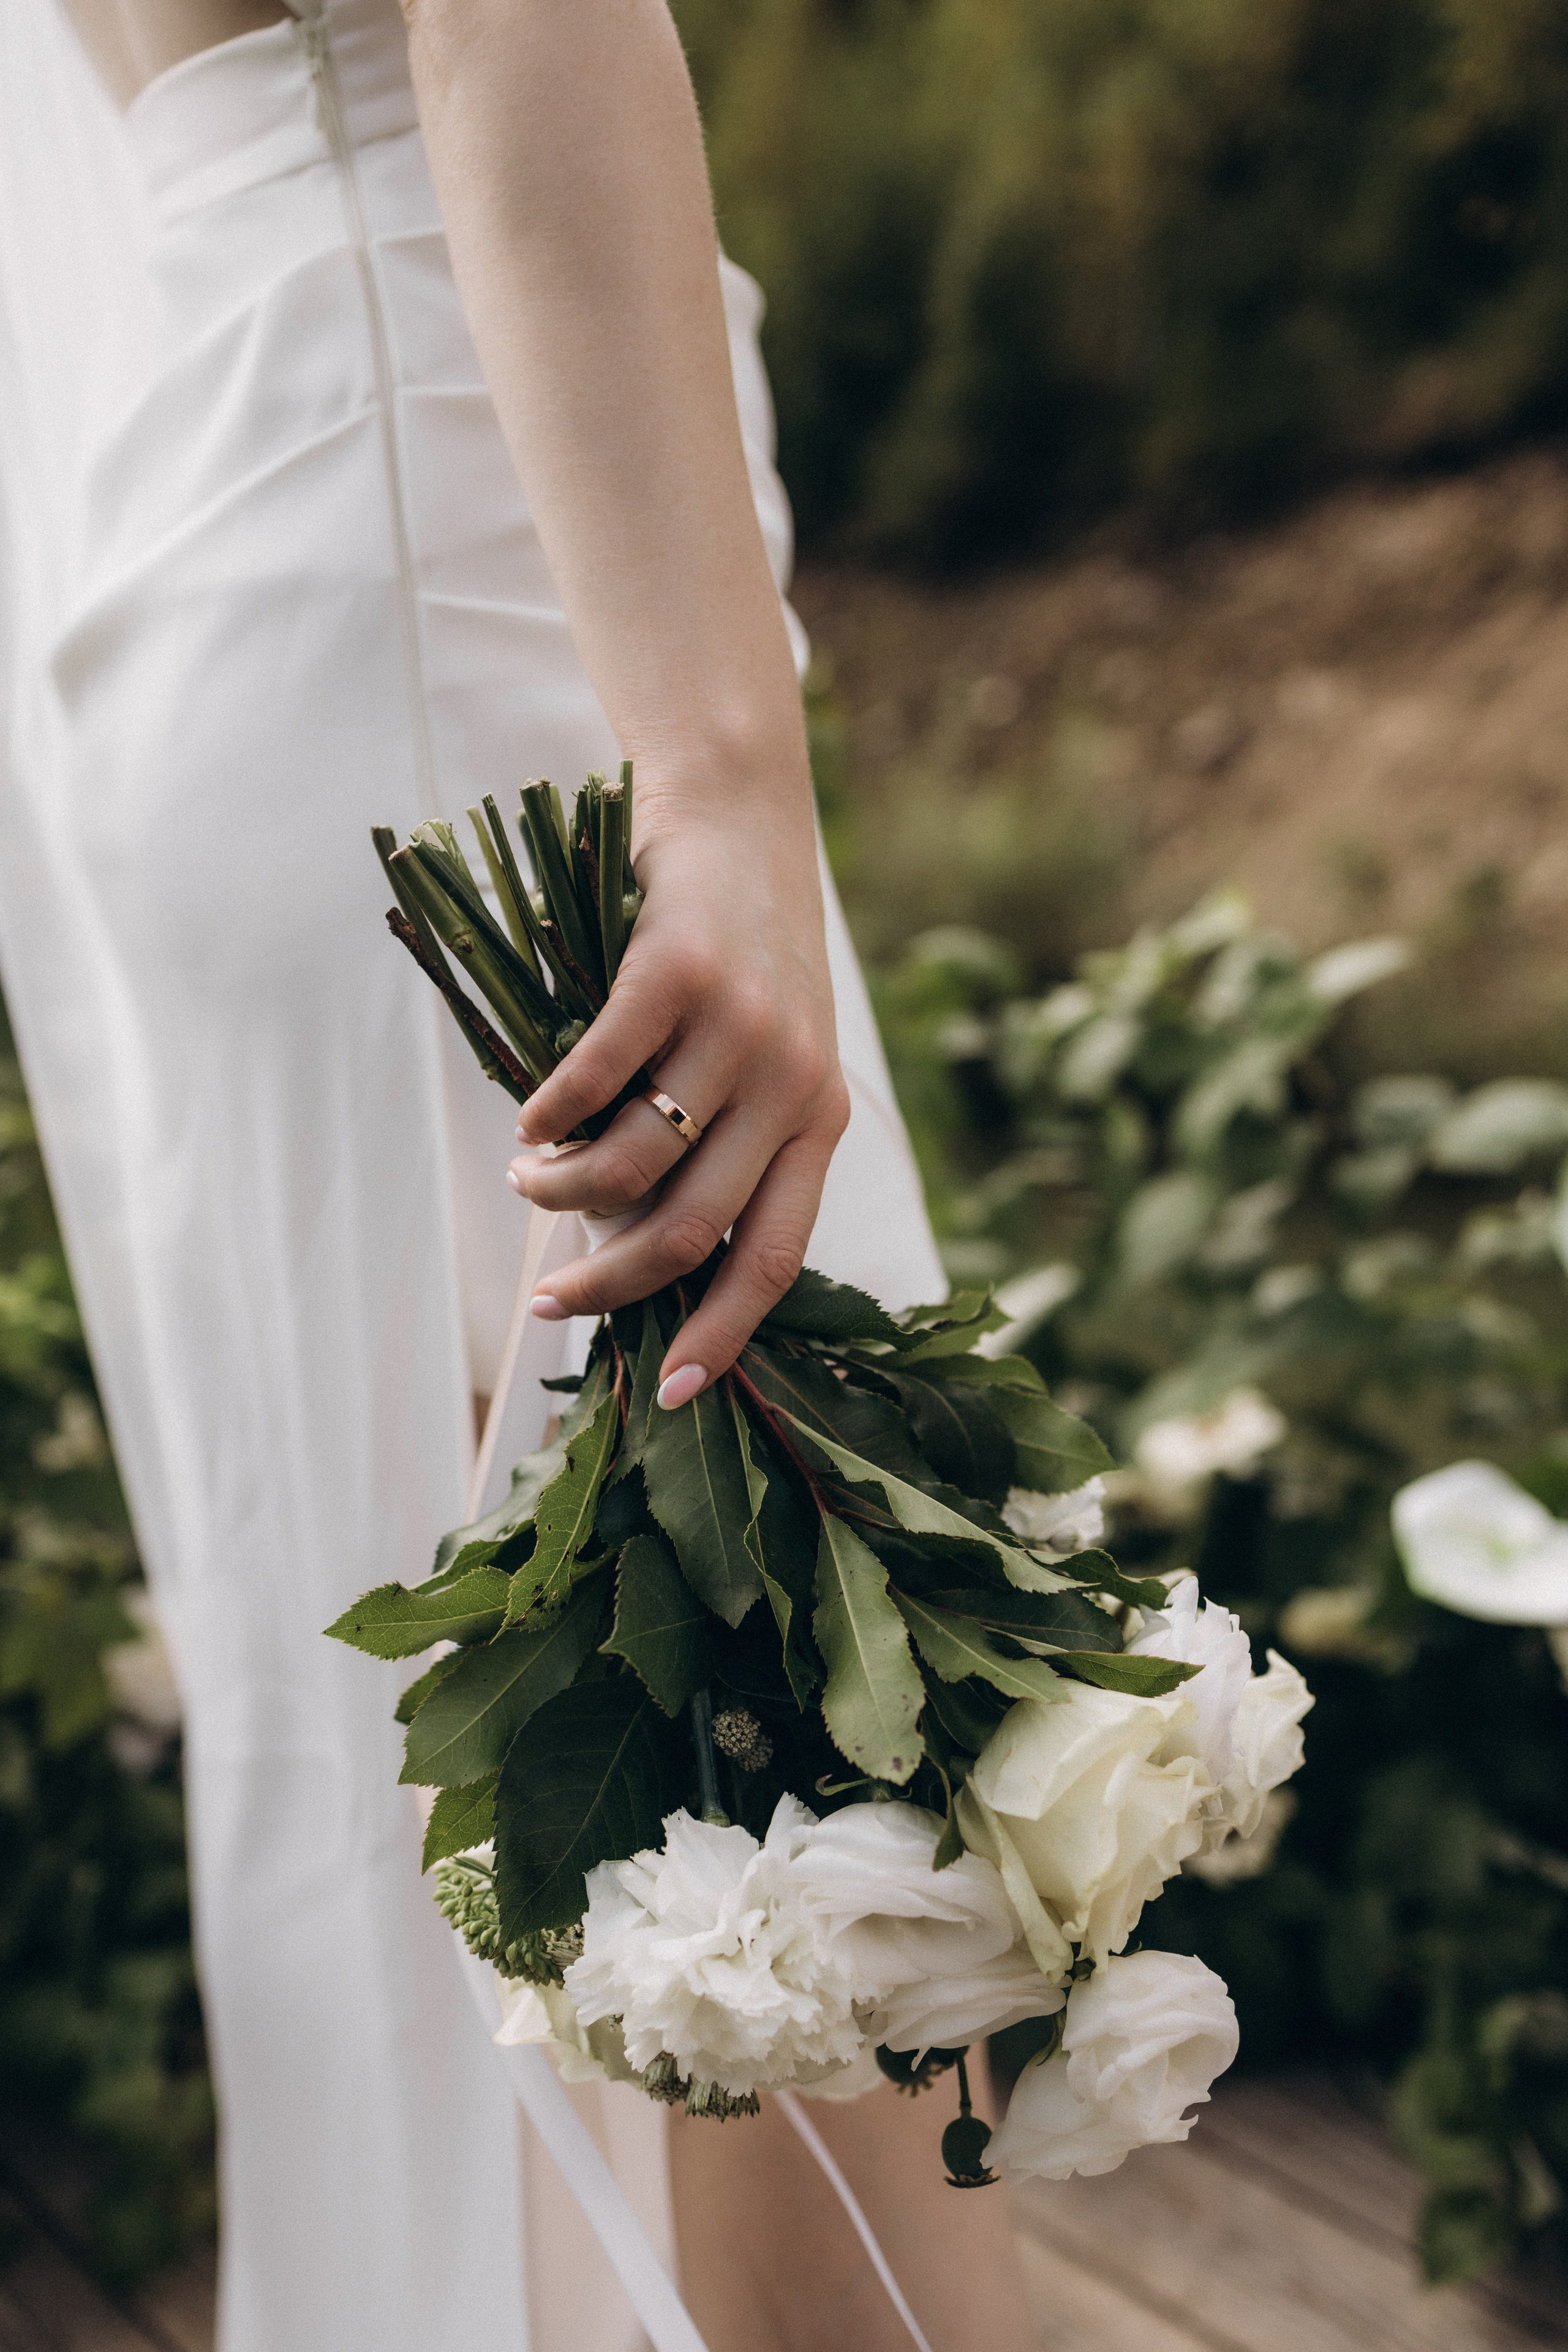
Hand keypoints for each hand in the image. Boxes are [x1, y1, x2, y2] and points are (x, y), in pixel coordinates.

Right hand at [506, 790, 849, 1401]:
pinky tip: (527, 1126)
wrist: (740, 818)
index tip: (672, 1393)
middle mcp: (792, 1084)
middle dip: (611, 1284)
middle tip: (548, 1303)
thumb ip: (725, 1145)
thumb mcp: (766, 1058)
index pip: (775, 1259)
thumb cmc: (741, 959)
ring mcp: (740, 1029)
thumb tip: (637, 1249)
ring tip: (527, 1182)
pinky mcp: (680, 973)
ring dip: (562, 1190)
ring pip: (635, 1160)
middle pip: (692, 1228)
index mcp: (820, 1122)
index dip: (722, 1335)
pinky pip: (598, 1078)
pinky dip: (549, 1115)